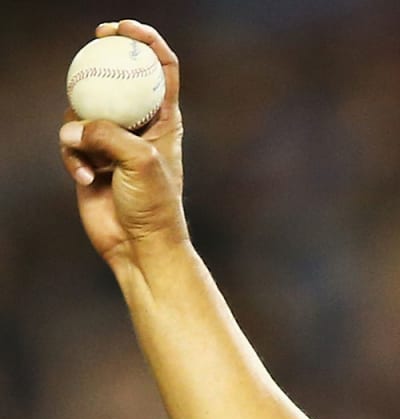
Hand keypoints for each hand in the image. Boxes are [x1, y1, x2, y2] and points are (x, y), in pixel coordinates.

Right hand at [58, 20, 186, 273]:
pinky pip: (70, 144)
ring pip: (84, 111)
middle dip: (104, 56)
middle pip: (118, 79)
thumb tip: (75, 125)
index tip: (126, 28)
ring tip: (94, 162)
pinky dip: (75, 160)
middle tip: (94, 39)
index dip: (147, 42)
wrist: (140, 245)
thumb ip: (110, 134)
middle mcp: (139, 126)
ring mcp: (113, 141)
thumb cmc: (155, 205)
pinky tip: (87, 180)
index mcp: (165, 120)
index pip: (162, 70)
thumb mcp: (141, 162)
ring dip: (81, 133)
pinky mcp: (91, 160)